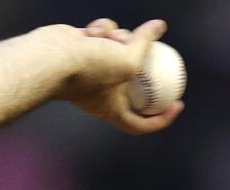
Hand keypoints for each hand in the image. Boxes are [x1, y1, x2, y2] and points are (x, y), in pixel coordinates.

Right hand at [58, 18, 183, 134]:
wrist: (50, 57)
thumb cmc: (89, 68)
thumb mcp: (128, 60)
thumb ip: (146, 44)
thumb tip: (160, 26)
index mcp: (113, 109)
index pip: (141, 123)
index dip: (162, 118)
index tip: (178, 103)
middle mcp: (103, 92)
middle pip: (134, 80)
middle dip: (144, 62)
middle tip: (161, 51)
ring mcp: (93, 70)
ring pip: (120, 47)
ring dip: (120, 38)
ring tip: (112, 38)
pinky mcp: (83, 50)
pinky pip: (103, 36)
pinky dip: (101, 31)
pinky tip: (91, 32)